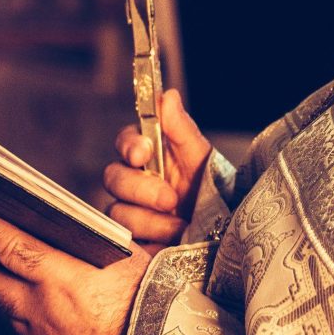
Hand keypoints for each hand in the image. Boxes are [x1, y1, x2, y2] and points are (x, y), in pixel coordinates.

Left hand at [0, 199, 149, 334]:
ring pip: (2, 305)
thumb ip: (88, 245)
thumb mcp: (126, 258)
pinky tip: (30, 301)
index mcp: (60, 276)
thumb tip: (68, 230)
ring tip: (0, 267)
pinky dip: (17, 310)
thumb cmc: (154, 305)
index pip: (5, 243)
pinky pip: (22, 328)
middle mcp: (42, 306)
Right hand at [104, 88, 210, 248]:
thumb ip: (181, 129)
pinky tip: (170, 239)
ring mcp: (129, 210)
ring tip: (180, 226)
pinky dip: (150, 238)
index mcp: (148, 155)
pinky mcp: (131, 238)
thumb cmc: (209, 189)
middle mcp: (132, 181)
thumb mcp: (200, 158)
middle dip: (141, 189)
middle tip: (170, 199)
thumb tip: (167, 95)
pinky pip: (125, 238)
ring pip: (118, 211)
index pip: (124, 142)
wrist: (221, 232)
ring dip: (150, 219)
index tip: (142, 153)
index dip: (129, 146)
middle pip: (112, 177)